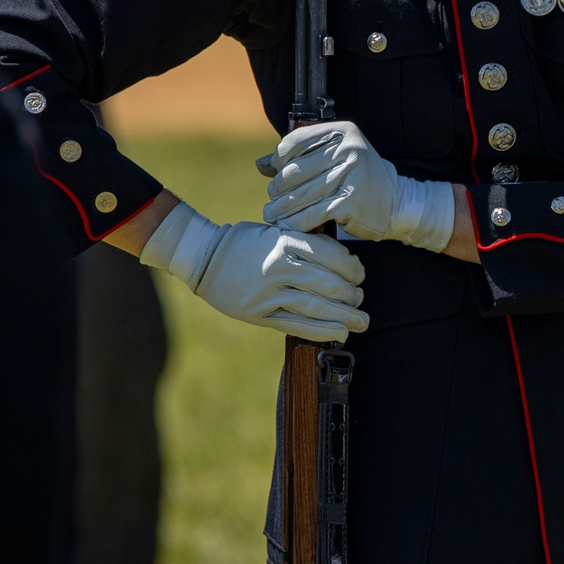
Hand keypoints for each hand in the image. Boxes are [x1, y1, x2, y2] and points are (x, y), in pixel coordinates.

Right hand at [140, 202, 367, 342]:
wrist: (202, 257)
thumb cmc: (243, 241)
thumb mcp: (274, 230)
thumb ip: (303, 241)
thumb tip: (340, 258)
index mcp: (284, 241)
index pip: (330, 256)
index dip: (351, 268)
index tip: (359, 274)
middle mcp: (279, 267)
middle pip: (328, 284)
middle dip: (351, 294)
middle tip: (360, 299)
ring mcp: (268, 292)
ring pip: (316, 307)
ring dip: (345, 316)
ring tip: (361, 321)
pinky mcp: (259, 313)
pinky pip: (296, 325)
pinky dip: (322, 330)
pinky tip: (340, 332)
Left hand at [263, 122, 396, 235]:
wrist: (395, 203)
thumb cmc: (357, 178)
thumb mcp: (333, 158)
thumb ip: (299, 158)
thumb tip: (261, 165)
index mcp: (343, 132)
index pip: (295, 141)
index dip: (278, 158)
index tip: (275, 173)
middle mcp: (348, 150)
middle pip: (294, 171)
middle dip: (278, 188)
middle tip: (273, 199)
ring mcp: (350, 175)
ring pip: (300, 195)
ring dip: (281, 209)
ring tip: (272, 215)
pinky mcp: (349, 202)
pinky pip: (311, 214)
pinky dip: (295, 223)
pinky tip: (287, 226)